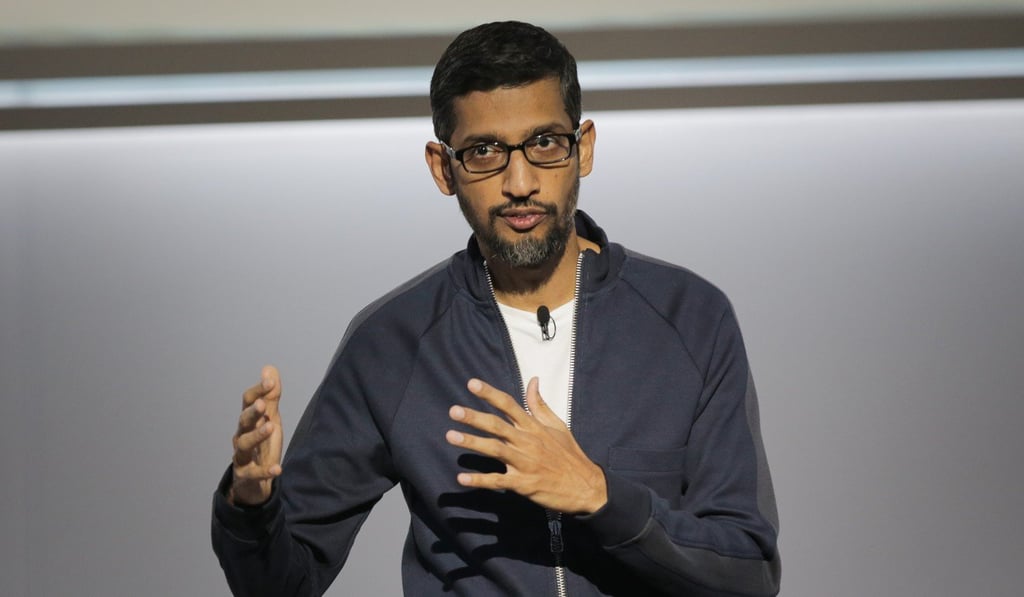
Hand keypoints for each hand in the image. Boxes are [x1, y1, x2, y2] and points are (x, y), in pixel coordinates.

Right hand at [229, 365, 283, 505]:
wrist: (254, 481)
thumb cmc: (262, 445)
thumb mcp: (270, 418)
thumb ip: (271, 396)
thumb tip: (269, 368)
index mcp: (248, 421)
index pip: (248, 401)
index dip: (258, 391)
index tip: (270, 381)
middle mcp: (241, 436)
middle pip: (243, 421)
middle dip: (252, 412)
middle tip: (262, 404)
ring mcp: (241, 456)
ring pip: (244, 444)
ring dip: (257, 435)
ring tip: (271, 427)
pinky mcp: (246, 475)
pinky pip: (254, 473)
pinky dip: (265, 471)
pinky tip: (278, 468)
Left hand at [446, 377, 607, 513]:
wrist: (586, 487)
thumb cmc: (570, 455)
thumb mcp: (558, 426)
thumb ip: (540, 404)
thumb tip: (532, 381)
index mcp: (534, 427)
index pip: (509, 404)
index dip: (490, 393)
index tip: (472, 383)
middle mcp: (528, 442)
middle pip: (497, 425)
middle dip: (474, 417)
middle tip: (453, 410)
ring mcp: (525, 463)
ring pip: (495, 449)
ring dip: (472, 443)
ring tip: (451, 436)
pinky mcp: (524, 484)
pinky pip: (499, 481)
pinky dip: (480, 480)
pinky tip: (462, 479)